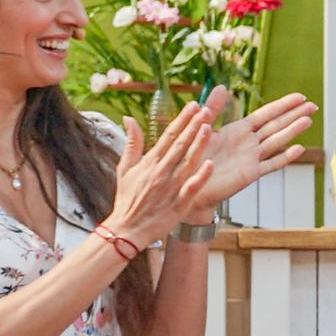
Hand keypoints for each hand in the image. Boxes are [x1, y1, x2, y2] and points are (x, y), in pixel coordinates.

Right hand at [103, 105, 216, 248]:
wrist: (127, 229)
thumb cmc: (127, 199)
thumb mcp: (124, 169)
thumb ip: (131, 143)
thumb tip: (128, 118)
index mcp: (150, 162)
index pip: (168, 135)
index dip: (182, 120)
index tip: (193, 106)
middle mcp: (161, 172)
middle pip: (180, 145)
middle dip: (193, 126)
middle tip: (206, 110)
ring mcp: (171, 187)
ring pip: (188, 162)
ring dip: (199, 145)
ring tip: (210, 128)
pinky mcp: (179, 203)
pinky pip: (192, 187)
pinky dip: (201, 176)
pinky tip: (211, 164)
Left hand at [187, 90, 318, 217]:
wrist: (187, 182)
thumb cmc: (191, 156)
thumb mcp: (202, 126)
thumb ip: (213, 108)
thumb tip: (222, 86)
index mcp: (238, 130)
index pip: (266, 114)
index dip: (283, 105)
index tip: (300, 97)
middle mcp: (248, 142)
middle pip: (276, 125)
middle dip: (295, 115)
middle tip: (313, 106)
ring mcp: (252, 158)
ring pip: (277, 141)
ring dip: (293, 131)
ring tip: (308, 120)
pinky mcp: (250, 173)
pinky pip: (271, 164)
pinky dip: (285, 157)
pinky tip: (299, 149)